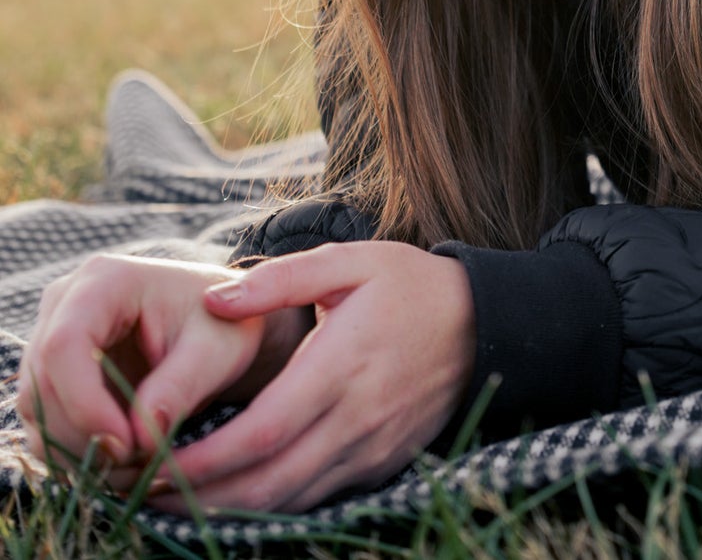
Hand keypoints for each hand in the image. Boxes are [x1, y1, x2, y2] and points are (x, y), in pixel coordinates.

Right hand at [15, 253, 305, 477]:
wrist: (221, 324)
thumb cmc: (226, 324)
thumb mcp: (217, 350)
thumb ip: (180, 387)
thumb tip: (139, 442)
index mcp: (105, 280)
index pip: (64, 345)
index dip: (84, 404)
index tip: (126, 446)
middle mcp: (66, 303)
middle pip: (42, 383)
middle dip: (84, 435)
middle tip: (140, 461)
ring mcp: (53, 336)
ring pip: (36, 410)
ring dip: (78, 451)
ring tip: (138, 461)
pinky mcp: (55, 373)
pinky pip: (44, 423)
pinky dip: (76, 453)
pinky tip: (123, 460)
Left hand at [147, 241, 475, 513]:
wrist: (481, 321)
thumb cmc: (408, 284)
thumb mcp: (348, 260)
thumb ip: (279, 279)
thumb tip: (214, 300)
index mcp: (342, 365)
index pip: (264, 430)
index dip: (206, 457)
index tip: (156, 460)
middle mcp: (356, 418)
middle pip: (270, 483)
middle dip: (203, 498)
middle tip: (147, 495)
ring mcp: (372, 449)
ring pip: (292, 502)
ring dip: (232, 512)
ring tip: (178, 503)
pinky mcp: (382, 465)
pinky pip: (319, 498)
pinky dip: (273, 507)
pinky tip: (238, 497)